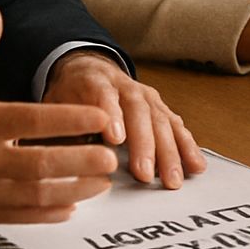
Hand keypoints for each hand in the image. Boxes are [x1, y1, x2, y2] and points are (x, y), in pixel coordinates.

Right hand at [0, 7, 117, 223]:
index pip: (34, 120)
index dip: (71, 119)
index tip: (102, 117)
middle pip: (41, 164)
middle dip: (82, 161)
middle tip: (111, 156)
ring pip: (35, 195)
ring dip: (74, 190)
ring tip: (102, 181)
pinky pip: (20, 216)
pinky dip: (49, 214)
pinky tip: (72, 204)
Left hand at [44, 50, 205, 187]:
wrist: (88, 68)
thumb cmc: (70, 94)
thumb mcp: (53, 105)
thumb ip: (60, 129)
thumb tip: (62, 159)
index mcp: (95, 82)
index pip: (104, 96)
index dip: (112, 116)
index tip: (115, 138)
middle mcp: (126, 87)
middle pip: (139, 112)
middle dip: (144, 145)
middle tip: (145, 174)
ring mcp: (147, 96)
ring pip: (162, 121)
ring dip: (170, 152)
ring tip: (173, 179)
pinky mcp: (160, 108)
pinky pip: (177, 126)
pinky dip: (187, 146)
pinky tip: (195, 165)